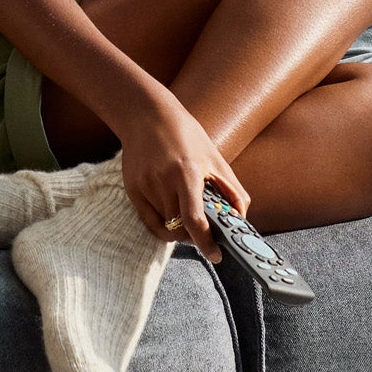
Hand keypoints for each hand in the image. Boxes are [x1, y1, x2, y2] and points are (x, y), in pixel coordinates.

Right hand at [113, 91, 243, 259]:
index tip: (216, 255)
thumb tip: (240, 218)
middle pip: (179, 228)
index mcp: (187, 172)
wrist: (146, 115)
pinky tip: (173, 218)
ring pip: (165, 227)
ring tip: (188, 216)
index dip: (206, 242)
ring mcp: (144, 186)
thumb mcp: (215, 158)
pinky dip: (164, 227)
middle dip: (196, 236)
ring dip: (180, 230)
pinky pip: (150, 222)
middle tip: (207, 234)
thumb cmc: (186, 135)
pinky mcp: (132, 189)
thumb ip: (232, 190)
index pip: (194, 219)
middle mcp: (163, 181)